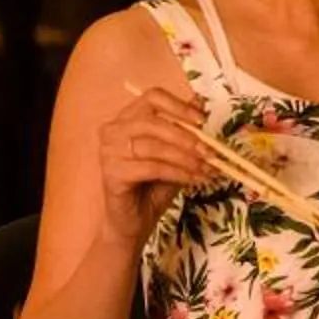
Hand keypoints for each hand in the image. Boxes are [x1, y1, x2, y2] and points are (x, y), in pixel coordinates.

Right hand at [95, 83, 217, 251]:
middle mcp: (113, 131)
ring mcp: (108, 152)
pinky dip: (177, 173)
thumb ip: (185, 128)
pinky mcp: (112, 173)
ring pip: (153, 146)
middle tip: (211, 152)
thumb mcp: (176, 153)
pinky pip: (151, 168)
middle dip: (187, 137)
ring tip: (206, 169)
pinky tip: (192, 180)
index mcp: (127, 118)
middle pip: (153, 121)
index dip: (180, 106)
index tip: (203, 121)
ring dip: (185, 158)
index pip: (153, 97)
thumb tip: (201, 102)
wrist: (135, 221)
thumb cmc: (154, 185)